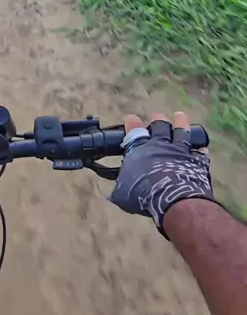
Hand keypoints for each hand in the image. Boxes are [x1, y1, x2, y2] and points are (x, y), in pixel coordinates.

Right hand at [109, 111, 214, 235]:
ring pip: (181, 131)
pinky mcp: (196, 160)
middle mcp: (160, 145)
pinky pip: (200, 152)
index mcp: (140, 149)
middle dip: (157, 120)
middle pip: (159, 125)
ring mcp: (180, 150)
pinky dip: (200, 150)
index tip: (130, 119)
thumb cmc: (143, 194)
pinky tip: (201, 148)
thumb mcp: (123, 194)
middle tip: (156, 117)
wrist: (173, 198)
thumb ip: (120, 188)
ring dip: (180, 122)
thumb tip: (114, 194)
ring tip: (179, 116)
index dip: (131, 122)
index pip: (133, 129)